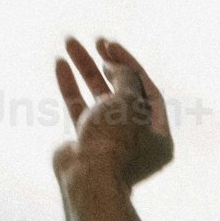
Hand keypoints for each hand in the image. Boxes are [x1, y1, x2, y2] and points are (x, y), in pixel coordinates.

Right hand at [52, 34, 173, 193]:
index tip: (111, 46)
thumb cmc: (115, 143)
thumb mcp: (130, 103)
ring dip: (85, 70)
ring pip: (97, 98)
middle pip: (123, 93)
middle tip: (95, 41)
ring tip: (70, 43)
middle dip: (108, 64)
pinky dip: (71, 87)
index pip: (148, 92)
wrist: (88, 180)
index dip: (131, 66)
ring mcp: (109, 142)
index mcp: (159, 137)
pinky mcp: (85, 143)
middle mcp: (136, 140)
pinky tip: (60, 64)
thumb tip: (116, 65)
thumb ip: (126, 79)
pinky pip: (79, 109)